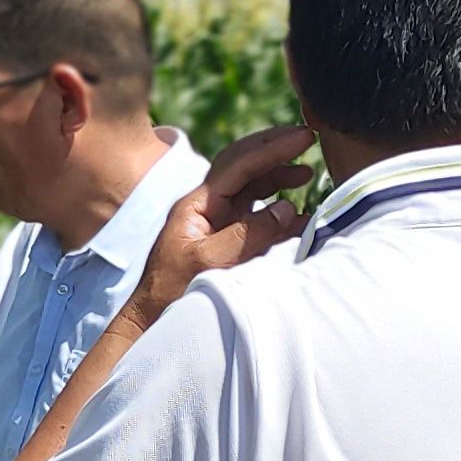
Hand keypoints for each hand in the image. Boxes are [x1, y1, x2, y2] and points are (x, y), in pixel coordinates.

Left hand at [136, 120, 319, 319]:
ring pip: (252, 189)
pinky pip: (258, 219)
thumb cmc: (170, 295)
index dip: (272, 149)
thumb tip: (287, 210)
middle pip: (244, 166)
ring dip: (279, 178)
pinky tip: (301, 216)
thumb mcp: (206, 265)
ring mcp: (218, 223)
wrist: (152, 323)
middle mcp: (208, 207)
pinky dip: (281, 215)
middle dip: (275, 150)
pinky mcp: (228, 242)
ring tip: (307, 173)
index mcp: (197, 204)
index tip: (302, 137)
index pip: (238, 164)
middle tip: (308, 137)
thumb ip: (246, 237)